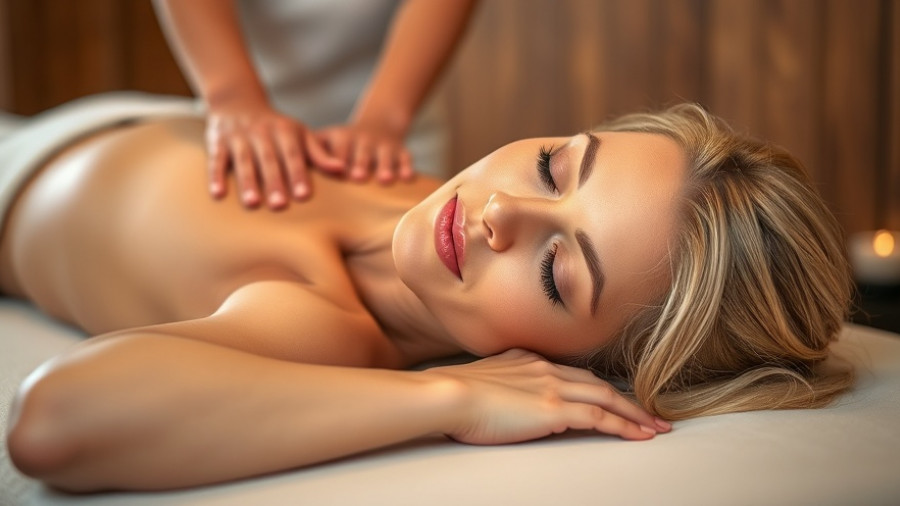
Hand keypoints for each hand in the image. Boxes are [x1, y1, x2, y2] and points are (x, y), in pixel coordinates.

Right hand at [206, 104, 343, 208]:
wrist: (238, 102)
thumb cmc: (276, 128)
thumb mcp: (299, 135)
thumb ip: (319, 154)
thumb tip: (342, 170)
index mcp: (284, 131)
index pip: (292, 154)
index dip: (298, 174)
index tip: (303, 195)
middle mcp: (261, 132)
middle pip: (268, 159)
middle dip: (273, 182)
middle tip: (279, 206)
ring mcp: (238, 136)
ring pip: (243, 160)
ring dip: (246, 182)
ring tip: (252, 203)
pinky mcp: (217, 142)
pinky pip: (216, 160)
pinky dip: (215, 177)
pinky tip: (218, 195)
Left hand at [315, 124, 414, 183]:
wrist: (378, 126)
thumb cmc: (342, 144)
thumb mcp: (326, 142)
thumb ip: (311, 155)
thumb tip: (286, 174)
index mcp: (341, 138)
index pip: (338, 148)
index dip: (338, 160)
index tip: (337, 173)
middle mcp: (363, 140)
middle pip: (362, 151)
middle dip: (361, 163)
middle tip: (357, 177)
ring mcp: (383, 145)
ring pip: (385, 155)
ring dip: (385, 166)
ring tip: (384, 180)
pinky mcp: (401, 150)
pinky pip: (406, 157)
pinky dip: (407, 167)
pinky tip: (407, 179)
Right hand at [423, 349, 671, 444]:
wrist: (449, 394)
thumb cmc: (455, 394)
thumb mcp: (483, 379)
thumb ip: (504, 382)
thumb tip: (510, 396)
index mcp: (529, 361)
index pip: (574, 373)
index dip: (597, 386)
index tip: (612, 396)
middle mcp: (546, 369)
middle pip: (597, 382)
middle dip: (627, 399)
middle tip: (649, 413)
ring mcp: (552, 387)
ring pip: (606, 397)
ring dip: (634, 413)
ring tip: (655, 427)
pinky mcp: (554, 410)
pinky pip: (599, 417)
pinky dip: (624, 425)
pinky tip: (639, 435)